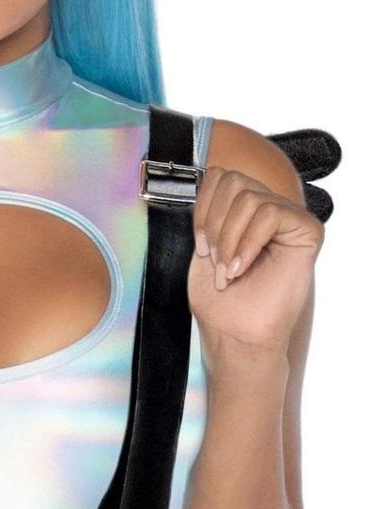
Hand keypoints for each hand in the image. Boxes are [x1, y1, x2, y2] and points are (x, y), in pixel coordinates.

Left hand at [188, 165, 324, 357]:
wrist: (235, 333)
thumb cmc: (220, 298)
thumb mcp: (205, 243)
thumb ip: (212, 207)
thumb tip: (209, 175)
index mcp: (245, 210)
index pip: (219, 176)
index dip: (202, 209)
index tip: (200, 246)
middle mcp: (270, 209)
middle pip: (232, 180)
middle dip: (214, 224)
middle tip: (215, 261)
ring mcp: (290, 219)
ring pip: (249, 197)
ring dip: (228, 238)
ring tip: (228, 269)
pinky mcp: (307, 231)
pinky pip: (271, 213)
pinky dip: (248, 242)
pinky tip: (242, 267)